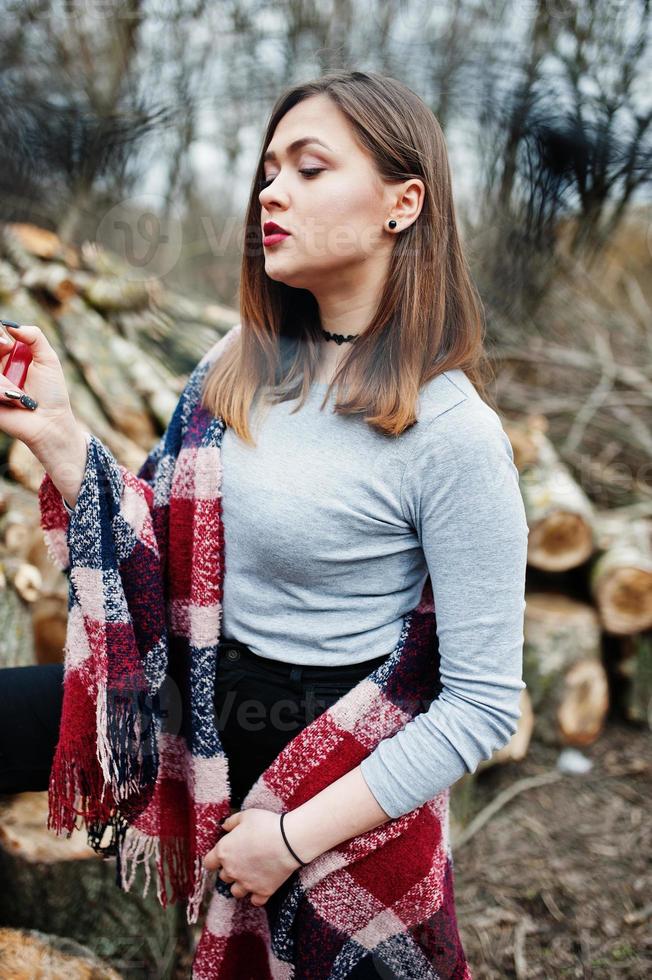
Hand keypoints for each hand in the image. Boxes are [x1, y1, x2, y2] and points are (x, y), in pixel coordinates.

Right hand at [0, 321, 76, 451]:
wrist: (50, 422)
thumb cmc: (52, 393)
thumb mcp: (48, 359)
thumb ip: (34, 336)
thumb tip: (11, 325)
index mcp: (11, 357)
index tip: (6, 342)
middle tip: (6, 349)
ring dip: (4, 380)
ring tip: (19, 393)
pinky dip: (1, 391)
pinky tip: (15, 400)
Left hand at [202, 808, 302, 906]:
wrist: (289, 840)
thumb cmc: (266, 825)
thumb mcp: (246, 815)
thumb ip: (231, 822)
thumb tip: (223, 827)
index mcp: (224, 851)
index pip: (208, 863)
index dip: (215, 859)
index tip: (223, 855)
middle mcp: (231, 871)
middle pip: (223, 877)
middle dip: (231, 869)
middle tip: (244, 859)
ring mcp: (246, 883)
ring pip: (236, 891)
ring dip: (241, 884)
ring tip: (252, 873)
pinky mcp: (262, 891)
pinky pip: (255, 900)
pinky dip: (257, 895)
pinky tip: (262, 884)